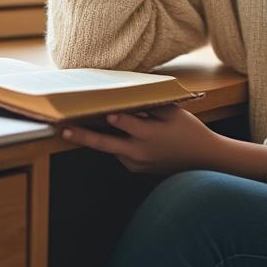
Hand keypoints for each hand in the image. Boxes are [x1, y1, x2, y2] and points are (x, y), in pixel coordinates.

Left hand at [62, 105, 224, 173]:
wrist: (203, 158)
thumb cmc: (188, 130)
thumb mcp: (173, 113)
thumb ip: (149, 106)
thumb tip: (126, 98)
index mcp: (149, 136)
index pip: (124, 123)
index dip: (113, 117)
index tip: (100, 112)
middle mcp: (139, 153)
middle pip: (105, 144)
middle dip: (82, 136)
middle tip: (63, 130)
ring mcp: (136, 164)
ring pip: (111, 147)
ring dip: (101, 136)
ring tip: (78, 125)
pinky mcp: (136, 169)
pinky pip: (120, 153)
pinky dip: (117, 142)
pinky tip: (118, 133)